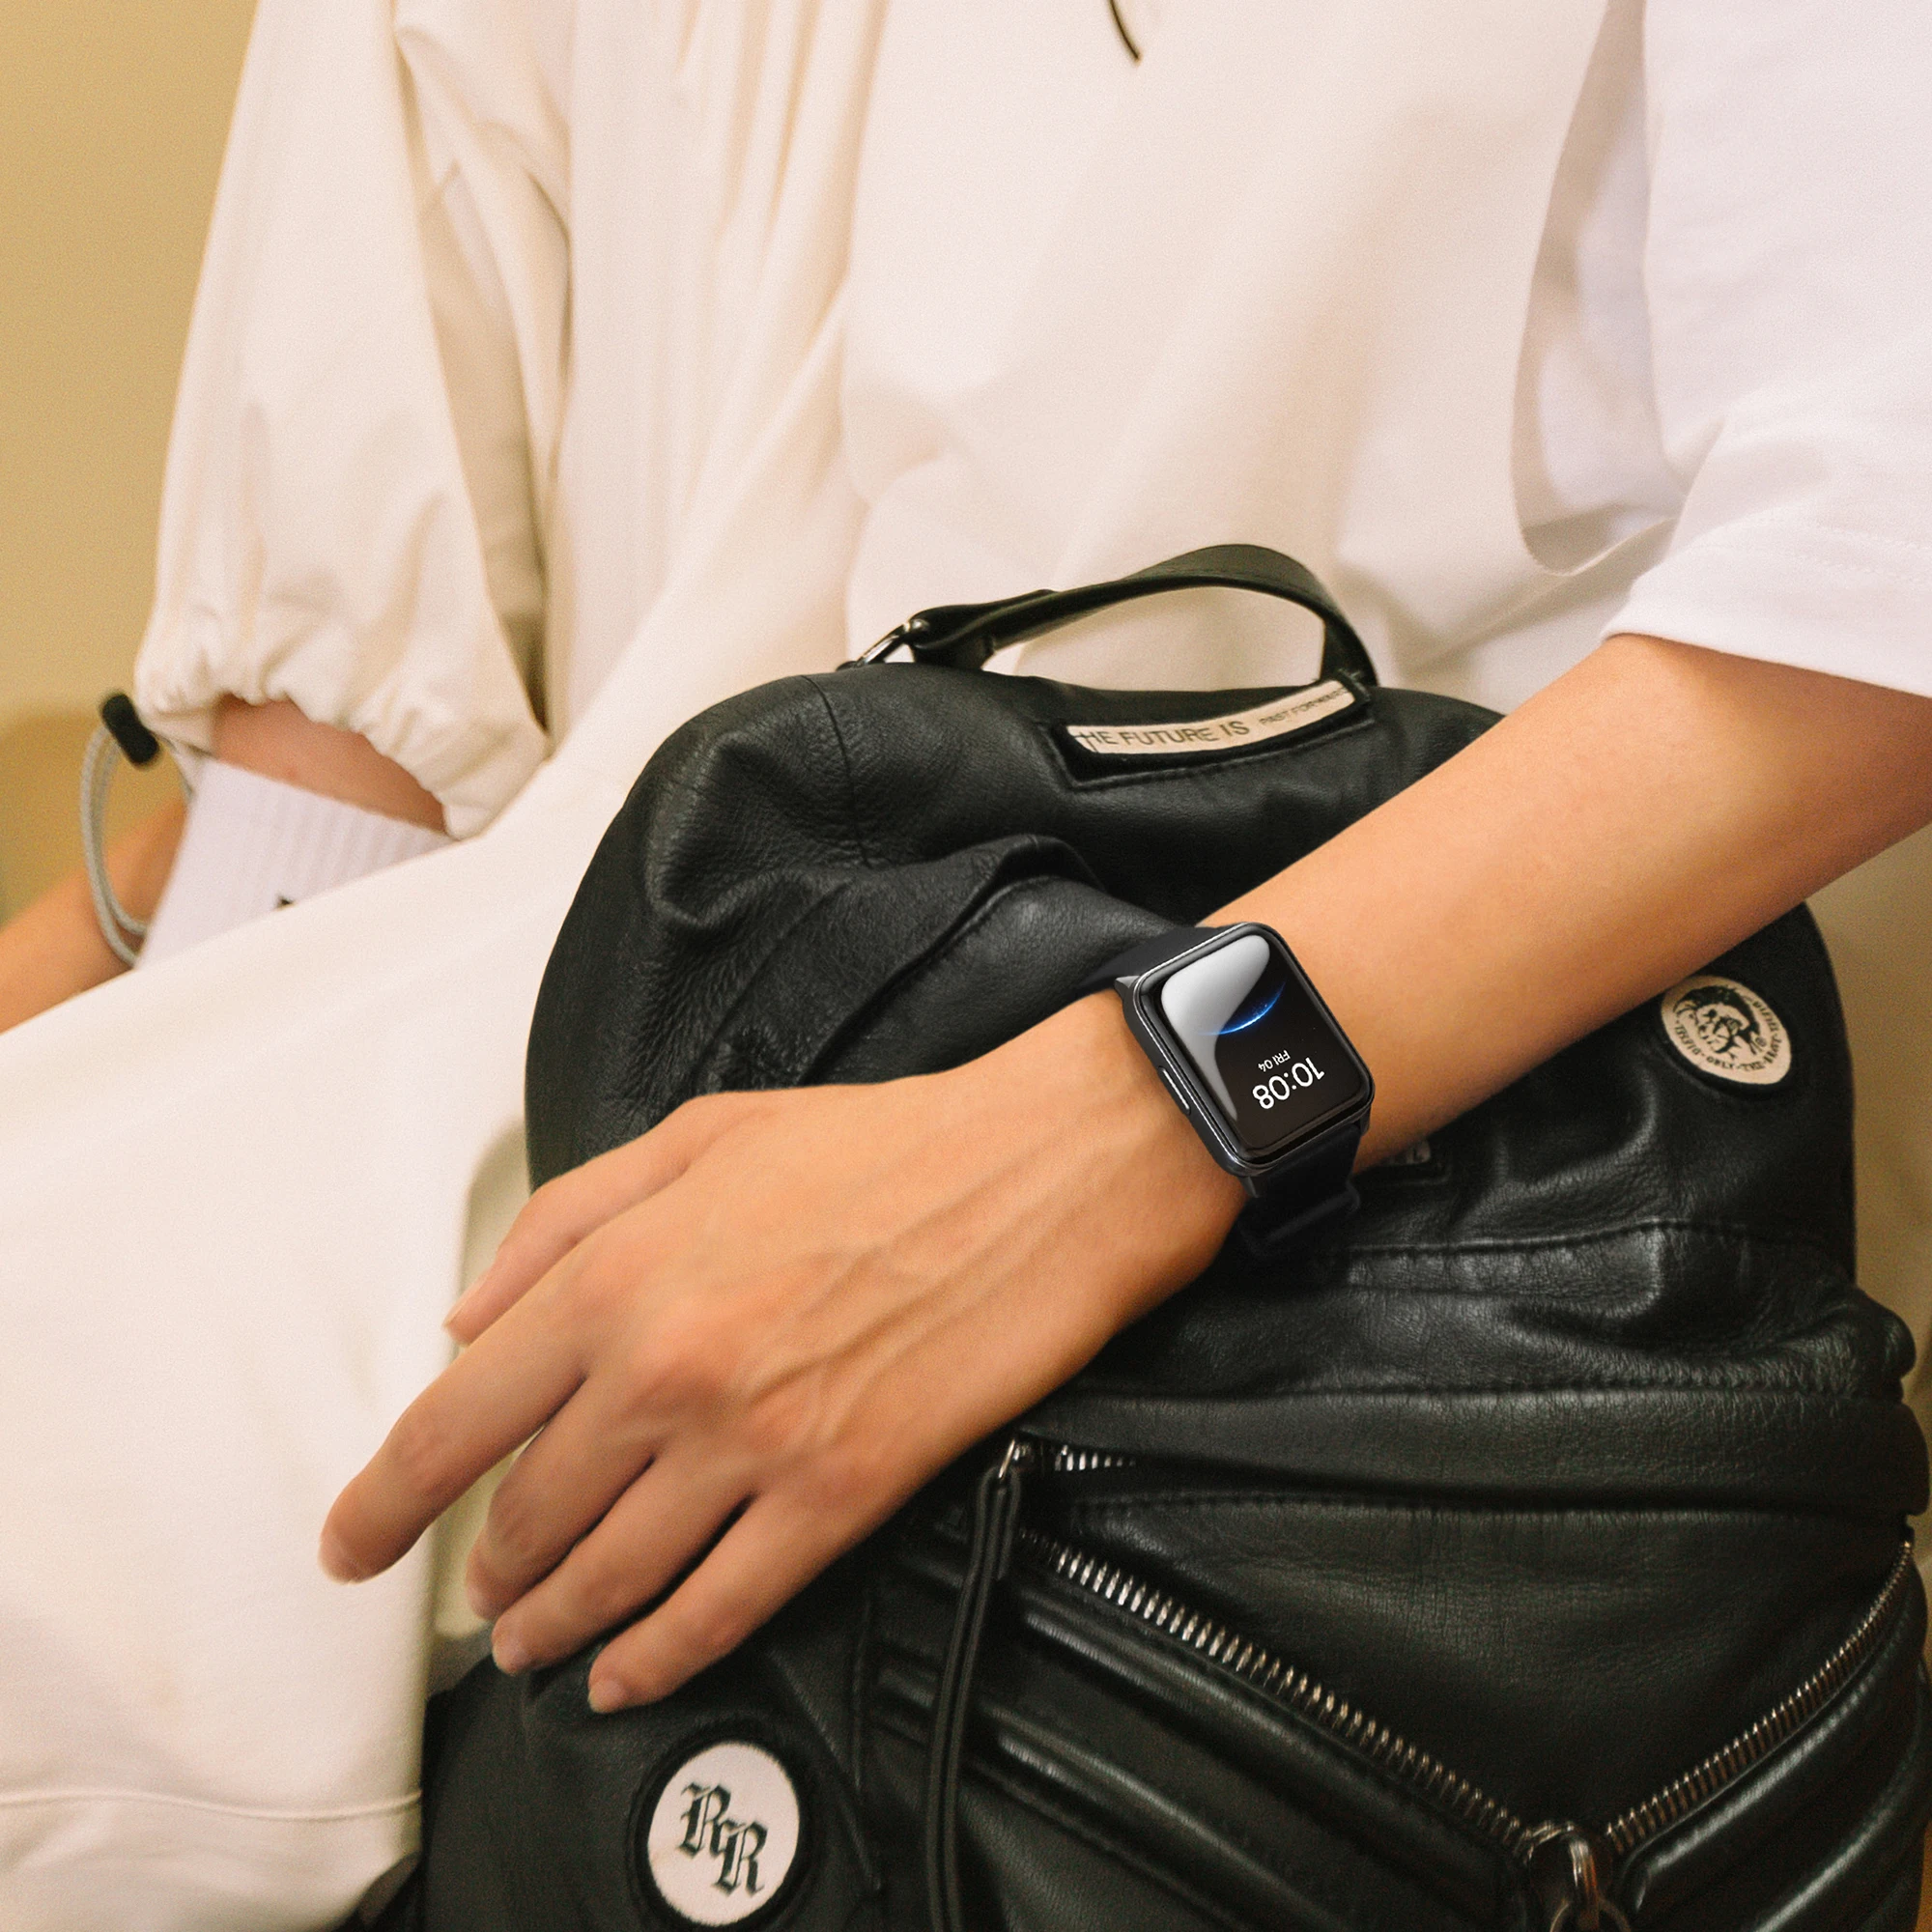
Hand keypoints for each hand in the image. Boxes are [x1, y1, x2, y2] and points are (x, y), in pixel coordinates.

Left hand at [320, 993, 1241, 1711]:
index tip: (353, 1541)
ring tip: (530, 1641)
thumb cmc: (882, 1141)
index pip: (454, 1422)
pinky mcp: (840, 1494)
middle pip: (526, 1515)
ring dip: (552, 1625)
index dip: (382, 1501)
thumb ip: (565, 1222)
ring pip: (610, 1576)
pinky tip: (625, 1676)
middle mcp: (667, 1371)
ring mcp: (753, 1443)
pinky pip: (722, 1608)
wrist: (1040, 1169)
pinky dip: (657, 1659)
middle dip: (483, 1570)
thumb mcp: (699, 1135)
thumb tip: (470, 1317)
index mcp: (619, 1276)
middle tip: (474, 1591)